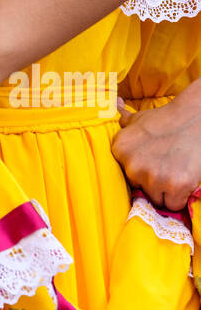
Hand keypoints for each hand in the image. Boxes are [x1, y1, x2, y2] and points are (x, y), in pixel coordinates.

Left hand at [112, 92, 200, 210]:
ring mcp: (153, 177)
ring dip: (167, 190)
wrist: (194, 120)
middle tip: (167, 164)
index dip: (142, 170)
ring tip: (175, 169)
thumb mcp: (139, 118)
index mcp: (119, 150)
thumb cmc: (167, 120)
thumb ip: (123, 119)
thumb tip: (116, 104)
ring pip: (157, 199)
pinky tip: (183, 177)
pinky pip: (173, 204)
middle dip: (154, 181)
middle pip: (141, 189)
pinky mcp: (174, 187)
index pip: (126, 175)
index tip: (153, 160)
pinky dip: (180, 196)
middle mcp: (132, 165)